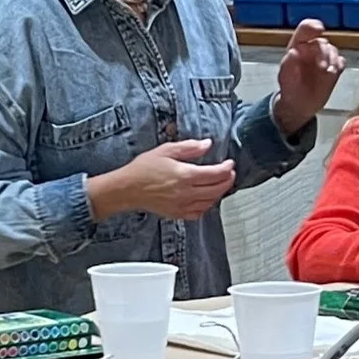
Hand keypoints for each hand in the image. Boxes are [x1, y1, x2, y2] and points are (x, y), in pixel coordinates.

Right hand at [88, 138, 236, 220]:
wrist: (128, 188)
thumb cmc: (143, 169)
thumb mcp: (166, 150)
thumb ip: (189, 148)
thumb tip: (207, 144)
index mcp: (185, 175)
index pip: (215, 174)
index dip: (227, 168)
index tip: (230, 164)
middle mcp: (186, 192)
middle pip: (217, 189)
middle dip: (227, 181)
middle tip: (230, 174)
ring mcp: (182, 205)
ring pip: (210, 202)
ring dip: (219, 193)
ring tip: (220, 184)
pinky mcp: (177, 213)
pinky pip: (199, 213)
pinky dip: (207, 206)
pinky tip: (206, 199)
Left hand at [272, 19, 343, 135]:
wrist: (300, 105)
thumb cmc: (290, 88)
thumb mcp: (285, 78)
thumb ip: (288, 65)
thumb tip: (293, 52)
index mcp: (298, 46)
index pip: (305, 29)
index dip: (312, 26)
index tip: (319, 29)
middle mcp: (312, 49)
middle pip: (322, 42)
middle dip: (323, 52)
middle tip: (322, 66)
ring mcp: (324, 58)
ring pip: (333, 50)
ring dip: (332, 60)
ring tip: (327, 72)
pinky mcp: (334, 68)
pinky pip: (341, 62)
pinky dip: (338, 66)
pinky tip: (332, 74)